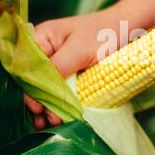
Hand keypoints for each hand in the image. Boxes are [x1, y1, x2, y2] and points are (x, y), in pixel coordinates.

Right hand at [26, 7, 126, 128]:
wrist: (128, 29)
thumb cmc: (104, 33)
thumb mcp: (80, 49)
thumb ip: (58, 66)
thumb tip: (40, 89)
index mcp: (42, 38)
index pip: (25, 66)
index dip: (28, 88)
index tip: (37, 107)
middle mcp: (46, 51)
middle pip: (33, 81)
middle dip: (38, 102)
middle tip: (47, 121)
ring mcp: (58, 63)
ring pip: (45, 88)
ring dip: (47, 107)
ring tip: (52, 124)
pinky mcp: (70, 74)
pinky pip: (59, 90)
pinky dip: (58, 104)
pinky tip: (59, 119)